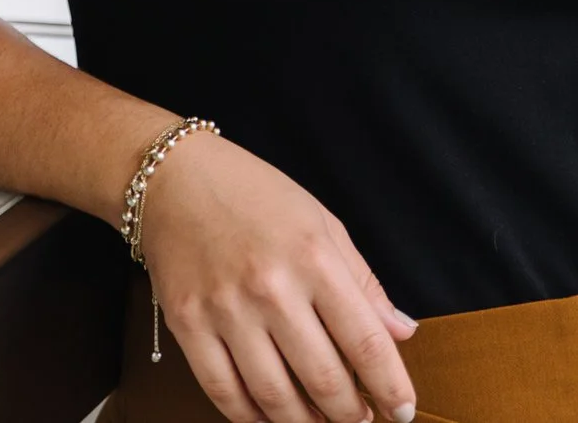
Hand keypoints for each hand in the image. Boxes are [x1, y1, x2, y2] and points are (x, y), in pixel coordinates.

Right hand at [133, 132, 418, 422]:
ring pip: (274, 396)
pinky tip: (269, 420)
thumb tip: (401, 331)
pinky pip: (224, 391)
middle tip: (362, 420)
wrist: (174, 178)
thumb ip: (363, 282)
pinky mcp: (188, 325)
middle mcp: (271, 287)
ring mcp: (225, 309)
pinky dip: (251, 418)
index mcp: (314, 257)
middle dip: (351, 414)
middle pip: (324, 379)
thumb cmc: (255, 196)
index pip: (365, 341)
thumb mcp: (322, 224)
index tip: (402, 411)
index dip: (390, 387)